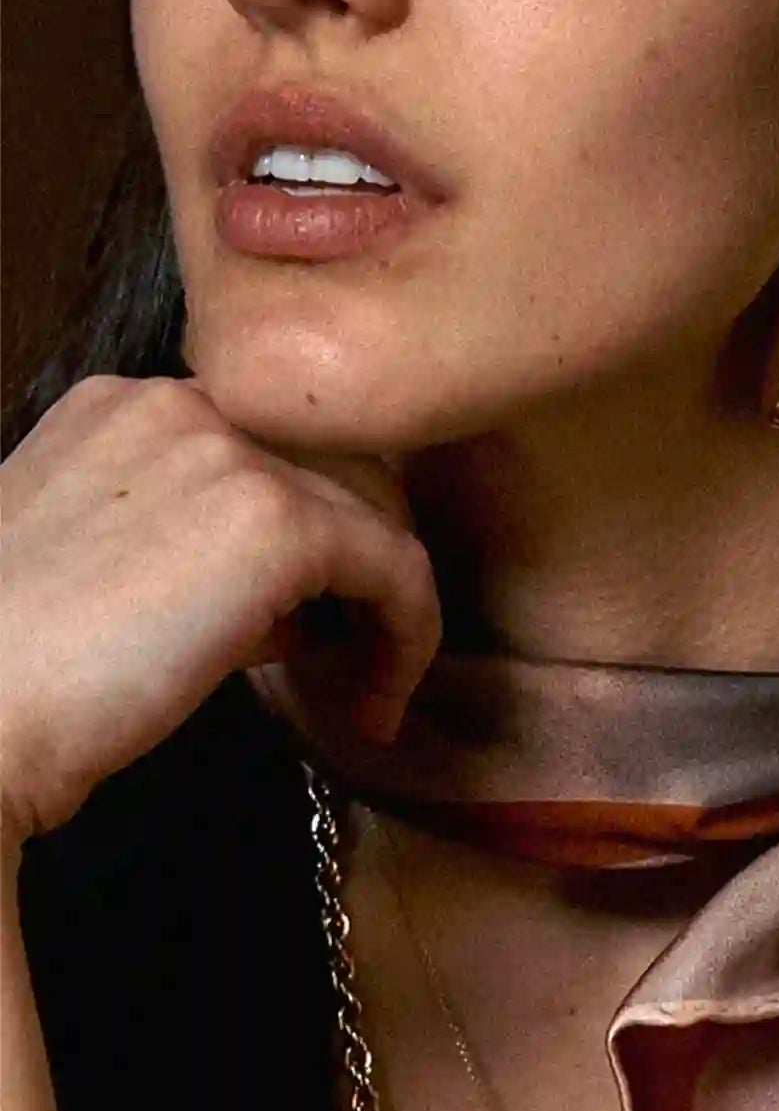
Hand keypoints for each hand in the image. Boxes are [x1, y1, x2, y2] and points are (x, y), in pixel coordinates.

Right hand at [0, 375, 440, 840]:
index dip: (306, 534)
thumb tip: (286, 600)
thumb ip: (189, 549)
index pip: (268, 449)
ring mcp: (234, 455)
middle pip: (335, 469)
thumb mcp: (100, 570)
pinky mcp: (280, 523)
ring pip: (377, 517)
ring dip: (386, 607)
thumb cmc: (15, 675)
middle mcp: (182, 405)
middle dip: (357, 562)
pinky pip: (399, 570)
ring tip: (367, 689)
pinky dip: (407, 637)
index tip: (307, 617)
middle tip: (351, 654)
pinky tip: (379, 705)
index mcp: (124, 408)